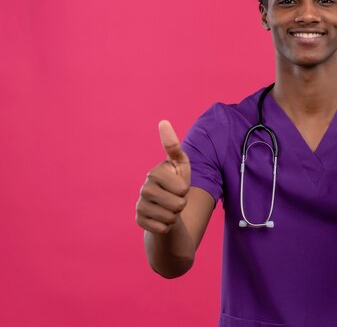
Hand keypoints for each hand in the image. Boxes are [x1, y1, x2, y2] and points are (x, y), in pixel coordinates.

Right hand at [136, 120, 190, 234]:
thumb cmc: (177, 183)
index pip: (182, 188)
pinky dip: (166, 226)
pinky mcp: (139, 219)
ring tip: (169, 207)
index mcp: (155, 173)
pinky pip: (162, 228)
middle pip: (178, 204)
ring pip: (170, 217)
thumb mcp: (181, 165)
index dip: (185, 189)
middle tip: (175, 199)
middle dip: (182, 204)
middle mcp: (144, 187)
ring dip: (175, 215)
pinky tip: (162, 219)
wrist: (168, 208)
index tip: (179, 185)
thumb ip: (174, 146)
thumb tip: (163, 121)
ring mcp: (140, 204)